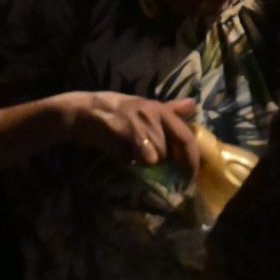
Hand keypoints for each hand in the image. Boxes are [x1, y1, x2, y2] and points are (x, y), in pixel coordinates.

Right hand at [64, 90, 200, 172]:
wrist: (86, 111)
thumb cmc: (116, 109)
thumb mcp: (145, 105)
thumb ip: (170, 109)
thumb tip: (193, 104)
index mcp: (160, 109)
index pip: (186, 136)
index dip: (192, 158)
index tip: (191, 175)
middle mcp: (153, 116)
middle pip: (167, 152)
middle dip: (160, 160)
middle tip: (151, 162)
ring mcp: (139, 126)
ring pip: (152, 158)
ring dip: (142, 160)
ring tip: (128, 149)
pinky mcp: (125, 136)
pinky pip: (135, 159)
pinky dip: (128, 160)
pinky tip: (118, 151)